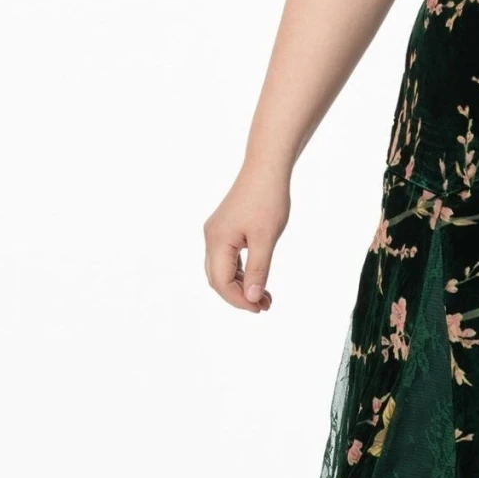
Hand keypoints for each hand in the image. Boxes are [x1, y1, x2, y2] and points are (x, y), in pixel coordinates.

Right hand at [204, 164, 291, 310]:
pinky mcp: (226, 228)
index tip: (260, 308)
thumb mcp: (265, 239)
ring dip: (241, 284)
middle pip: (218, 278)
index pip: (221, 282)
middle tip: (264, 306)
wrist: (266, 169)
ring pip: (223, 269)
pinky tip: (257, 277)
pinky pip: (228, 257)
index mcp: (217, 241)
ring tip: (265, 297)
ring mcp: (217, 232)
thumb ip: (258, 270)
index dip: (239, 300)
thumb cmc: (267, 200)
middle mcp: (211, 238)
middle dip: (239, 296)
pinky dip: (241, 270)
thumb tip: (251, 298)